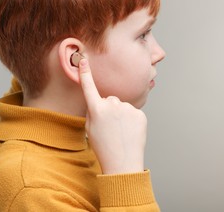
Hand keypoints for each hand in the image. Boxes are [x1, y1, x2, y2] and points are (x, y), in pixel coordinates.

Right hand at [78, 59, 146, 173]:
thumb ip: (93, 111)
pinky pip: (132, 112)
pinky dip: (130, 120)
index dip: (85, 73)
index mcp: (96, 109)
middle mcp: (112, 105)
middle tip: (109, 127)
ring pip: (121, 106)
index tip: (83, 59)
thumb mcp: (90, 128)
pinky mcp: (140, 114)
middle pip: (109, 100)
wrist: (122, 163)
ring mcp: (127, 109)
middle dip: (108, 109)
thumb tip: (101, 102)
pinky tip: (128, 132)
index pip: (89, 87)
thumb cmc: (103, 147)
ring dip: (120, 115)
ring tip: (120, 131)